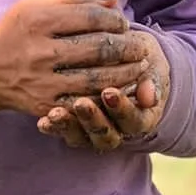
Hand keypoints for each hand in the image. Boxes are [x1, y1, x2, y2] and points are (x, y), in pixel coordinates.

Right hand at [0, 0, 149, 115]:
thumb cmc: (19, 28)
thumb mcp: (38, 1)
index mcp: (38, 20)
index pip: (91, 17)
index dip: (114, 20)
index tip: (123, 23)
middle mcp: (40, 51)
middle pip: (98, 48)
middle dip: (127, 47)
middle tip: (141, 46)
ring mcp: (43, 82)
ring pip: (97, 78)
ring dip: (126, 73)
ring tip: (140, 66)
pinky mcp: (45, 105)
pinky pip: (85, 103)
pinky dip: (109, 96)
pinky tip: (123, 88)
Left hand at [37, 31, 169, 152]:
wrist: (124, 57)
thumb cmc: (140, 59)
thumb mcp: (151, 65)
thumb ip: (152, 80)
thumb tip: (150, 96)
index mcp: (140, 119)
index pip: (132, 121)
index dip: (121, 109)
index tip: (109, 92)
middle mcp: (117, 130)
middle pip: (105, 136)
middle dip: (93, 120)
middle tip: (81, 103)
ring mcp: (93, 130)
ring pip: (81, 137)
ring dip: (69, 126)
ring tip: (56, 114)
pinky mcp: (73, 125)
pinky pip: (63, 131)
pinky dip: (53, 127)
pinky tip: (43, 120)